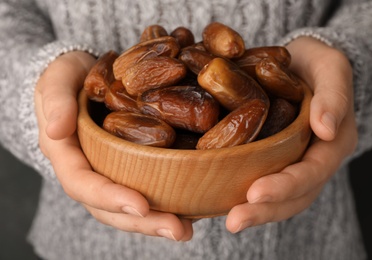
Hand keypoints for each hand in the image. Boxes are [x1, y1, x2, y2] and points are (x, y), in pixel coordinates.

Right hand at [34, 51, 192, 240]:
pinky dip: (167, 201)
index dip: (109, 198)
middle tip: (178, 230)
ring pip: (130, 207)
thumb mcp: (57, 81)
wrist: (83, 76)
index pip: (82, 184)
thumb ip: (55, 102)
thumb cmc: (67, 78)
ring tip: (187, 229)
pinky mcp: (130, 165)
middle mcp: (90, 172)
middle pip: (111, 209)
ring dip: (158, 221)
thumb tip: (56, 130)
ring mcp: (110, 172)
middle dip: (143, 222)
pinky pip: (146, 188)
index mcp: (67, 156)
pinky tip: (193, 207)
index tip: (140, 205)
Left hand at [225, 37, 357, 232]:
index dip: (286, 185)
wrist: (301, 65)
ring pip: (279, 198)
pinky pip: (261, 180)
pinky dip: (242, 194)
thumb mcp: (331, 68)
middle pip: (294, 196)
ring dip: (255, 212)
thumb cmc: (317, 64)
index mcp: (332, 144)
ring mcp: (293, 163)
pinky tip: (219, 201)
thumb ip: (333, 96)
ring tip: (229, 221)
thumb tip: (325, 130)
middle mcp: (313, 161)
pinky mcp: (273, 159)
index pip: (312, 172)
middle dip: (266, 210)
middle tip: (235, 221)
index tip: (256, 193)